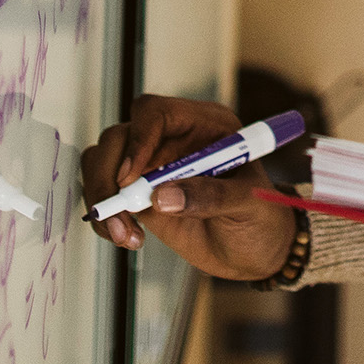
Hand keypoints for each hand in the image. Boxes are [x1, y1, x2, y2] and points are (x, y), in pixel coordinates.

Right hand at [81, 95, 298, 280]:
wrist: (255, 251)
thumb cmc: (261, 218)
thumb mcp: (248, 204)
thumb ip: (211, 196)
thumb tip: (161, 196)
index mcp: (206, 125)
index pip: (156, 113)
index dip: (138, 139)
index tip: (130, 177)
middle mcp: (173, 139)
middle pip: (120, 137)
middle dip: (110, 177)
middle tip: (122, 214)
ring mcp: (152, 165)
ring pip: (103, 162)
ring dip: (103, 199)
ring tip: (126, 236)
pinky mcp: (138, 194)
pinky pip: (105, 193)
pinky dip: (105, 217)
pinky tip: (126, 238)